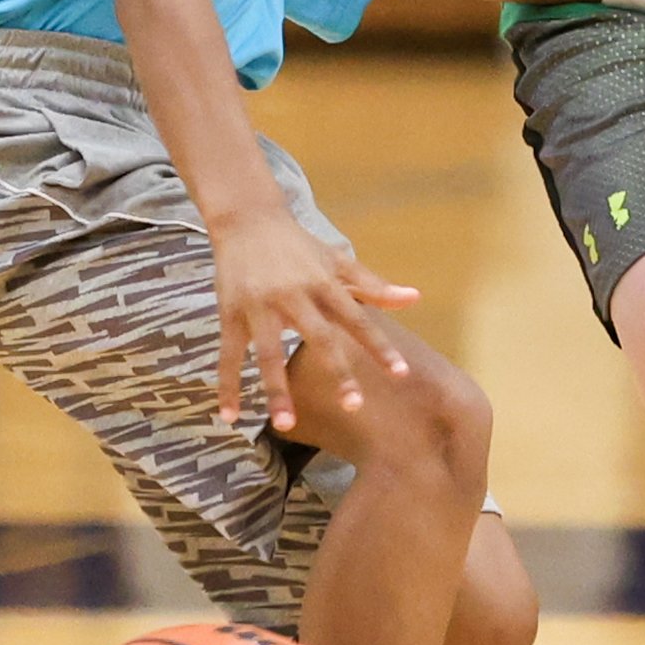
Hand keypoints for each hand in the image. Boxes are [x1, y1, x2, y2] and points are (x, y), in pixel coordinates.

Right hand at [208, 205, 418, 432]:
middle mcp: (294, 296)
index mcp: (324, 284)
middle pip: (319, 338)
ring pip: (269, 354)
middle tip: (353, 406)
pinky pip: (229, 355)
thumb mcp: (337, 260)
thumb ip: (374, 285)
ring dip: (277, 390)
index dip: (380, 345)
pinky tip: (230, 417)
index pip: (358, 319)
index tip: (400, 373)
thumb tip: (415, 299)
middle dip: (337, 372)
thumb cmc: (298, 245)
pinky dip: (228, 386)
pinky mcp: (231, 313)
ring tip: (285, 425)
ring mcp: (260, 306)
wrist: (247, 219)